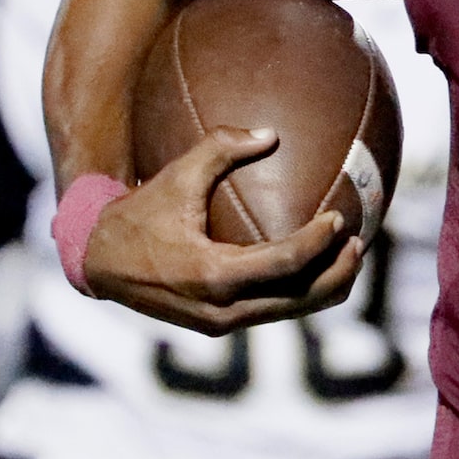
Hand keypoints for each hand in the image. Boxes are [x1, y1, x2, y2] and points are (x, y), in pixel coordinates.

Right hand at [81, 128, 361, 333]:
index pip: (284, 263)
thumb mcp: (176, 176)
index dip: (318, 242)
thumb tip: (270, 133)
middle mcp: (221, 309)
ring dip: (324, 286)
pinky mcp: (220, 325)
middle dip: (337, 273)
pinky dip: (300, 292)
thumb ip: (220, 147)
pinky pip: (274, 311)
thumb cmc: (139, 215)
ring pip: (291, 311)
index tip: (339, 218)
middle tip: (360, 242)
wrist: (98, 263)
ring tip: (349, 255)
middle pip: (300, 299)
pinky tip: (316, 265)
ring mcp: (222, 322)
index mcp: (212, 275)